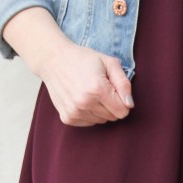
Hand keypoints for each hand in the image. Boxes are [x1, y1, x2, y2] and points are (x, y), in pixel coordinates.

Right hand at [2, 7, 133, 126]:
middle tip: (100, 88)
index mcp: (97, 89)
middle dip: (111, 105)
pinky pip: (89, 123)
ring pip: (101, 121)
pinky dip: (88, 113)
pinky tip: (81, 98)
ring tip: (89, 92)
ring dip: (99, 109)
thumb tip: (129, 105)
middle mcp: (84, 103)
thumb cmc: (83, 59)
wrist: (53, 60)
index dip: (122, 100)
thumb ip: (124, 84)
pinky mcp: (67, 118)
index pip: (123, 111)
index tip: (113, 89)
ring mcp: (74, 112)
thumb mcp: (109, 63)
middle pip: (112, 117)